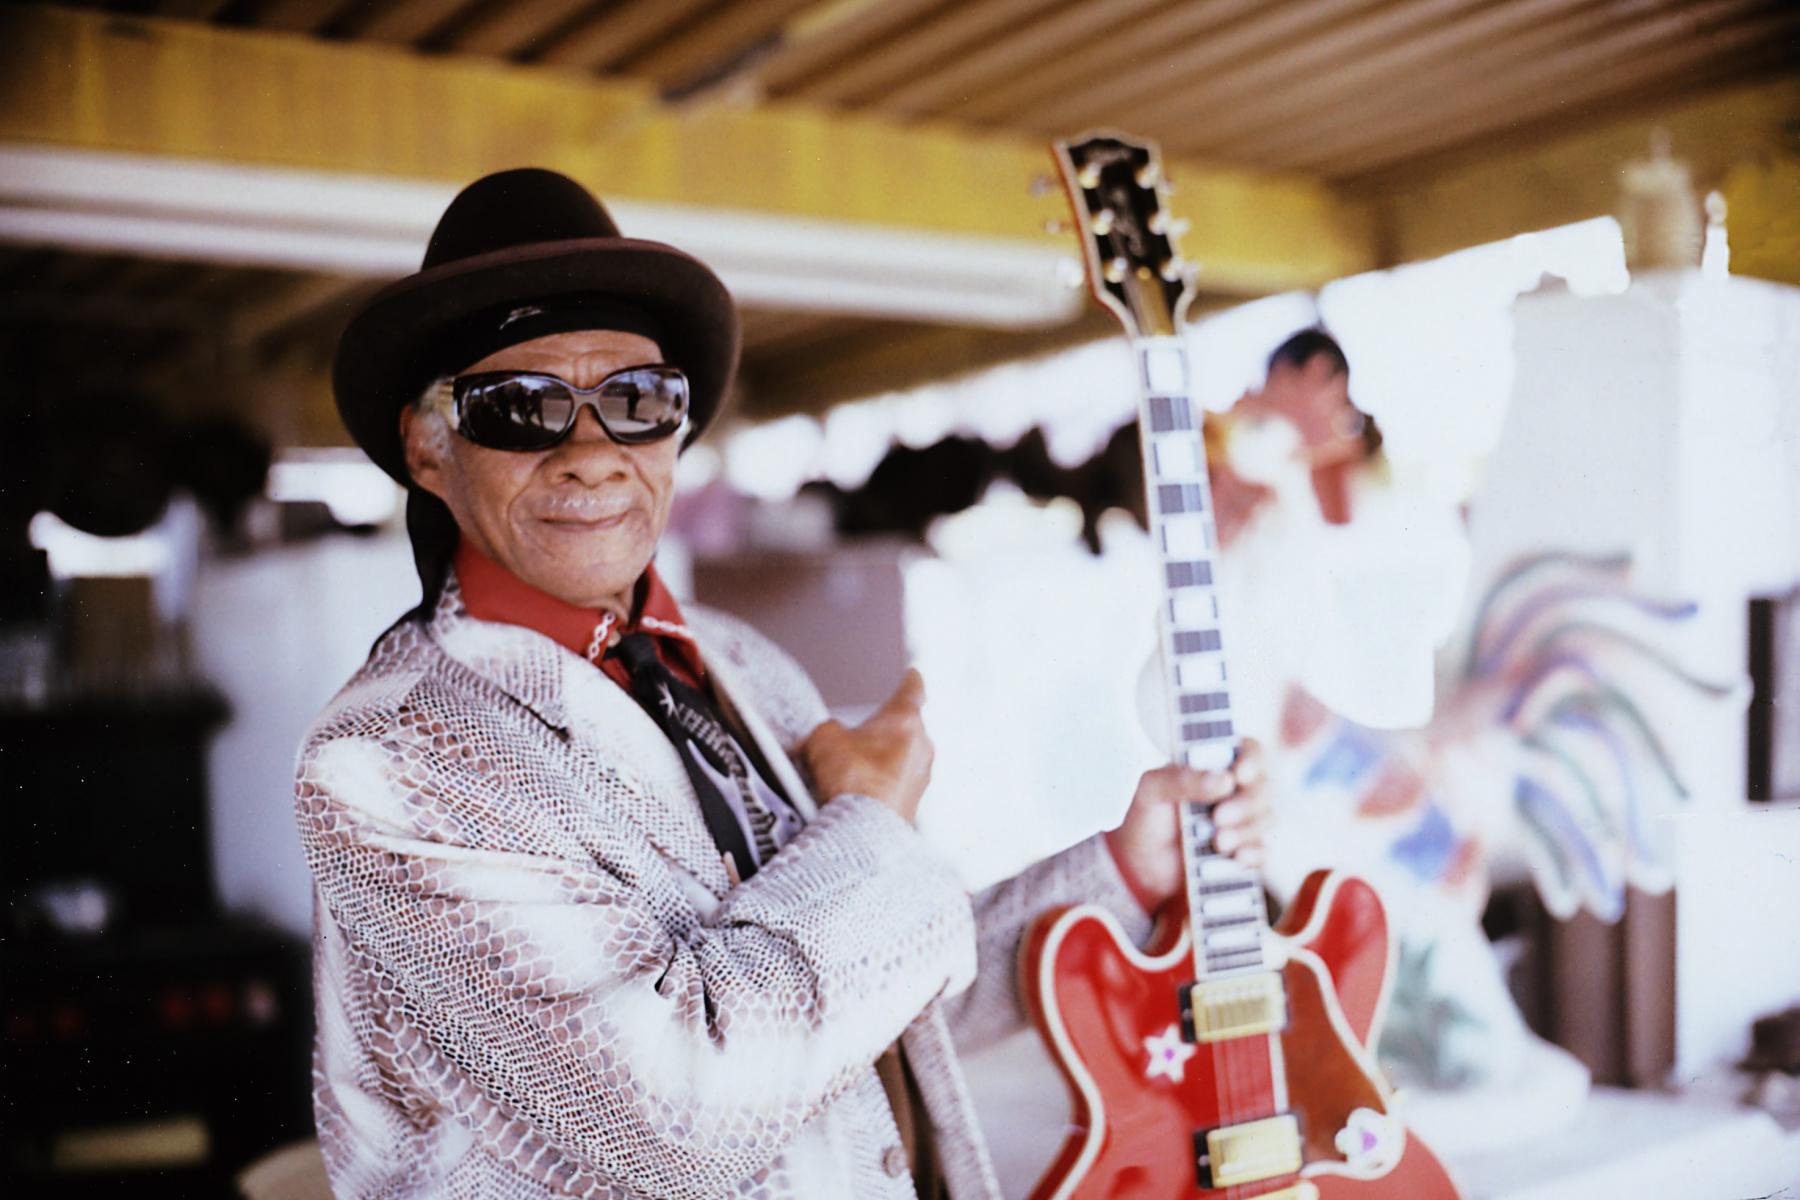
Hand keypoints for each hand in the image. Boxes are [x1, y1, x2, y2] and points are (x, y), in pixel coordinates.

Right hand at [799, 669, 933, 823]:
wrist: (863, 830)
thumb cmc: (851, 779)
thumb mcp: (824, 738)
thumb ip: (828, 730)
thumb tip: (827, 737)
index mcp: (905, 719)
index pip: (912, 691)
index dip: (910, 682)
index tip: (913, 675)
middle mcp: (921, 746)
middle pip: (904, 728)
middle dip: (882, 732)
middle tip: (857, 738)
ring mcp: (921, 777)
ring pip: (901, 759)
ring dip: (881, 762)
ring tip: (849, 774)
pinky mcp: (914, 804)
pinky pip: (896, 786)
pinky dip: (880, 787)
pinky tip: (856, 797)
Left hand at [1110, 739, 1268, 909]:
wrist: (1139, 865)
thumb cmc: (1146, 816)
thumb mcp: (1152, 790)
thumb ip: (1181, 779)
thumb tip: (1224, 779)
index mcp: (1214, 764)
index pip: (1248, 750)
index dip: (1252, 759)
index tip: (1238, 775)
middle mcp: (1234, 789)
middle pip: (1263, 786)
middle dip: (1246, 803)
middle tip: (1218, 818)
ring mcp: (1242, 820)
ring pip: (1267, 817)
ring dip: (1247, 830)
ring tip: (1217, 843)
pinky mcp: (1244, 850)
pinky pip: (1263, 850)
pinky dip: (1254, 853)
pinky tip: (1236, 858)